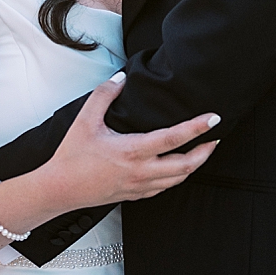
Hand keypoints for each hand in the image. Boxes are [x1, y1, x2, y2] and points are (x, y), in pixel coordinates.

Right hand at [43, 75, 217, 210]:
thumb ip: (103, 95)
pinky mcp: (135, 195)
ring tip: (202, 151)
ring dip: (194, 165)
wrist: (59, 189)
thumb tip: (120, 79)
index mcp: (132, 151)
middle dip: (206, 151)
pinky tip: (177, 168)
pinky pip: (164, 187)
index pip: (174, 138)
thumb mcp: (85, 120)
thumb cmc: (72, 157)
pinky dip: (177, 176)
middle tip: (216, 137)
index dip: (197, 128)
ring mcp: (139, 186)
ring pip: (178, 179)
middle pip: (186, 165)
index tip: (213, 118)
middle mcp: (141, 171)